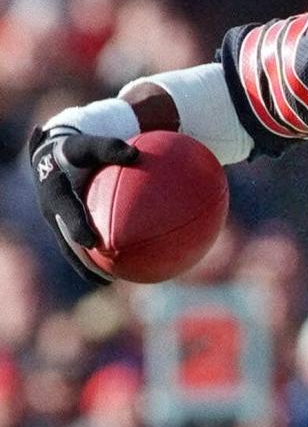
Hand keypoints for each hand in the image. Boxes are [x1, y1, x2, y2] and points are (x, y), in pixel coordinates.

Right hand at [29, 124, 138, 279]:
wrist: (52, 157)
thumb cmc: (76, 151)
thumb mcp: (89, 145)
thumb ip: (110, 148)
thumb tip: (137, 154)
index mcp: (55, 191)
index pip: (66, 210)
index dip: (77, 227)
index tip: (91, 243)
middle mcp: (53, 211)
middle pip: (67, 241)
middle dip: (84, 261)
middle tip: (104, 275)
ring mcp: (57, 222)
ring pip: (71, 249)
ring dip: (89, 267)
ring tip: (112, 281)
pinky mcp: (64, 229)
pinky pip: (80, 247)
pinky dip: (97, 259)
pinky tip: (122, 269)